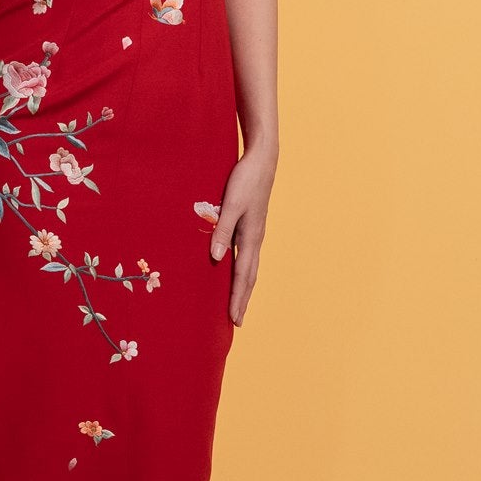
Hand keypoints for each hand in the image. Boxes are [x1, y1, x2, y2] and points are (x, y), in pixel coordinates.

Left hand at [210, 145, 275, 325]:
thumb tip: (217, 259)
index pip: (243, 275)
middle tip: (237, 321)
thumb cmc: (245, 180)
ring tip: (238, 303)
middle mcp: (255, 239)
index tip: (233, 318)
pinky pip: (247, 255)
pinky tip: (236, 271)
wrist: (263, 160)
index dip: (237, 298)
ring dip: (244, 287)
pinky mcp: (252, 225)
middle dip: (242, 299)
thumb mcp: (230, 204)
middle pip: (249, 276)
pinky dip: (243, 270)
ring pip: (250, 267)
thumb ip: (222, 230)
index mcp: (251, 237)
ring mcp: (255, 232)